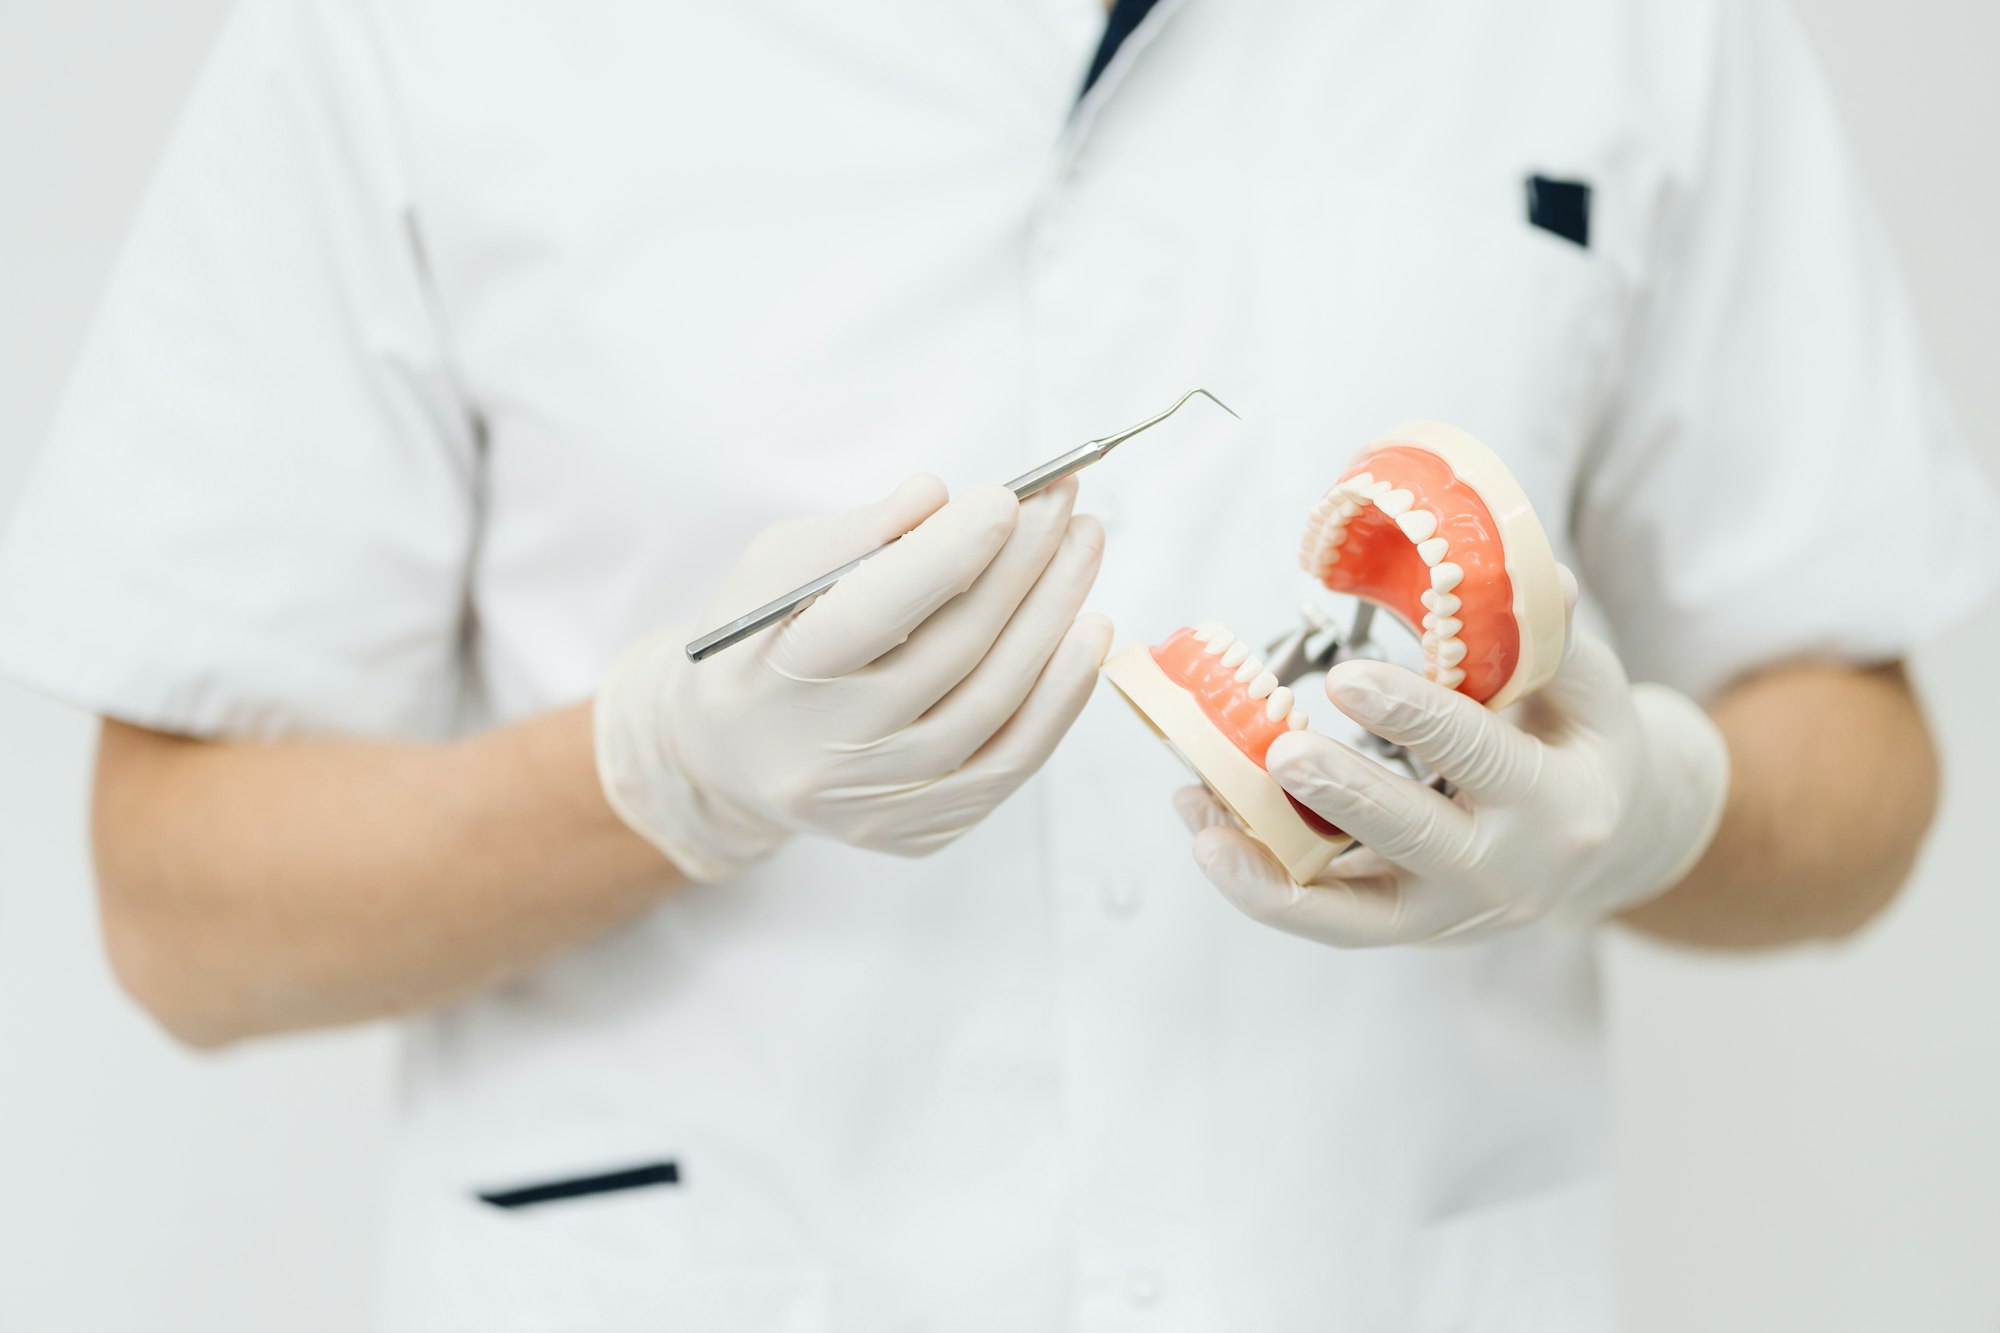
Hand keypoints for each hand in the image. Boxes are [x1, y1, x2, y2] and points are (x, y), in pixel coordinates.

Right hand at [596, 474, 1110, 878]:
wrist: (731, 756)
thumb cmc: (762, 642)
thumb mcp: (776, 569)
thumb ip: (858, 536)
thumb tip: (939, 498)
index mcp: (775, 675)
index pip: (873, 611)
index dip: (948, 554)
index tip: (1008, 498)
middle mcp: (824, 752)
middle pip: (950, 653)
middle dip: (1020, 567)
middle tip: (1064, 504)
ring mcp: (877, 802)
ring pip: (994, 706)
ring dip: (1053, 618)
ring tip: (1083, 548)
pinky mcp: (921, 829)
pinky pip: (1012, 760)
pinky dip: (1061, 694)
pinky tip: (1086, 631)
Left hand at [1177, 570, 1728, 944]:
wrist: (1603, 842)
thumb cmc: (1578, 742)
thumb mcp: (1587, 687)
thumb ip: (1550, 637)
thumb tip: (1530, 571)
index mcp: (1560, 802)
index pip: (1481, 757)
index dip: (1415, 716)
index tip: (1348, 676)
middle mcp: (1506, 872)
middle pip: (1414, 840)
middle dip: (1344, 795)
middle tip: (1280, 751)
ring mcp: (1448, 911)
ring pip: (1352, 913)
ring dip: (1269, 869)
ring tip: (1201, 816)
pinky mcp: (1402, 925)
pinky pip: (1324, 917)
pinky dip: (1260, 883)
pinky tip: (1206, 834)